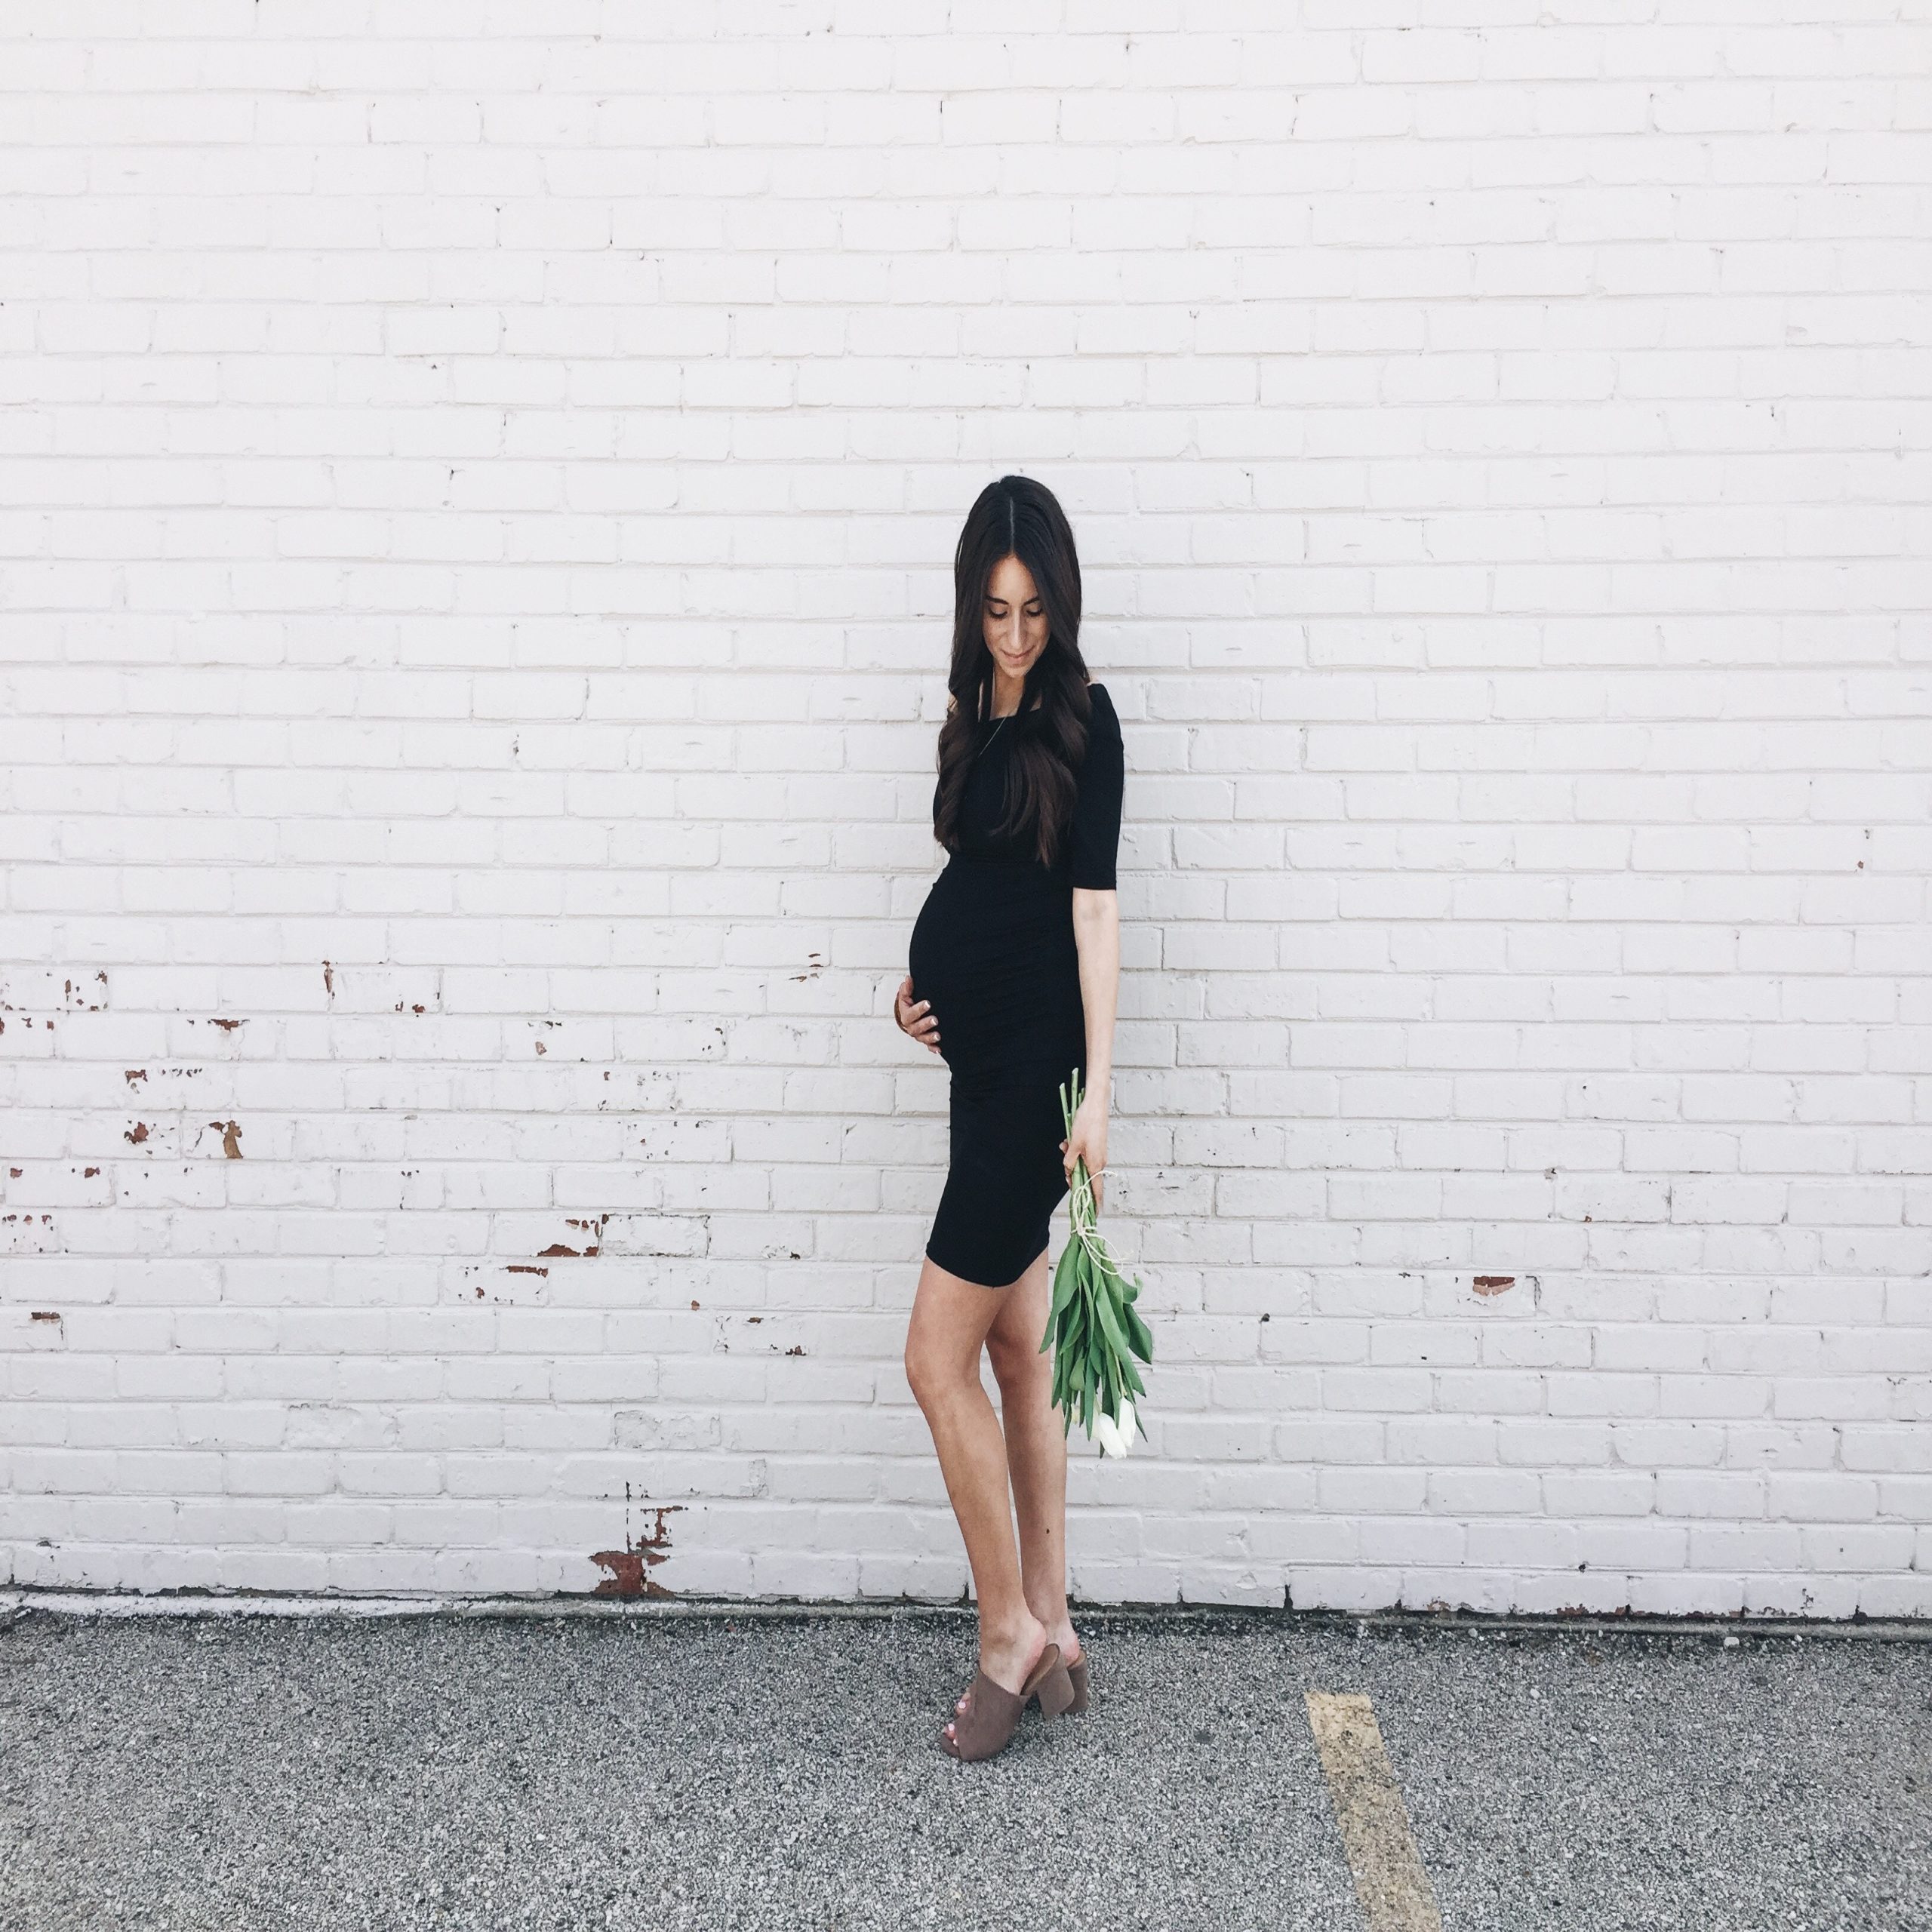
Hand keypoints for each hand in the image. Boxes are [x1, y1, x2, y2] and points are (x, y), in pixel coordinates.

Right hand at [894, 975, 940, 1054]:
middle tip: (935, 1020)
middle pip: (916, 1027)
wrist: (909, 1017)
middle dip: (926, 1024)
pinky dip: (933, 1048)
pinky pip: (928, 1046)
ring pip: (922, 1038)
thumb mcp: (906, 996)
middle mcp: (911, 1027)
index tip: (928, 1003)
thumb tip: (908, 978)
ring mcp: (918, 1035)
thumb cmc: (909, 1004)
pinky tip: (939, 1049)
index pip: (911, 1013)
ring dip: (930, 1037)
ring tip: (938, 1035)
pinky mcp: (925, 1040)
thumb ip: (907, 988)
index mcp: (906, 1015)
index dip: (919, 1009)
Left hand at [1061, 1091, 1107, 1212]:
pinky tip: (1068, 1142)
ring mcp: (1099, 1155)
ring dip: (1071, 1160)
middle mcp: (1100, 1162)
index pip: (1096, 1191)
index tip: (1092, 1216)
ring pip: (1082, 1165)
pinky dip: (1075, 1152)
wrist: (1096, 1105)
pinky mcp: (1096, 1147)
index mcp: (1096, 1165)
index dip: (1093, 1204)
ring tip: (1065, 1145)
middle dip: (1072, 1175)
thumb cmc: (1086, 1124)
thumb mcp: (1073, 1145)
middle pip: (1085, 1178)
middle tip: (1065, 1171)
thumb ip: (1069, 1162)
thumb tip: (1068, 1172)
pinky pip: (1083, 1156)